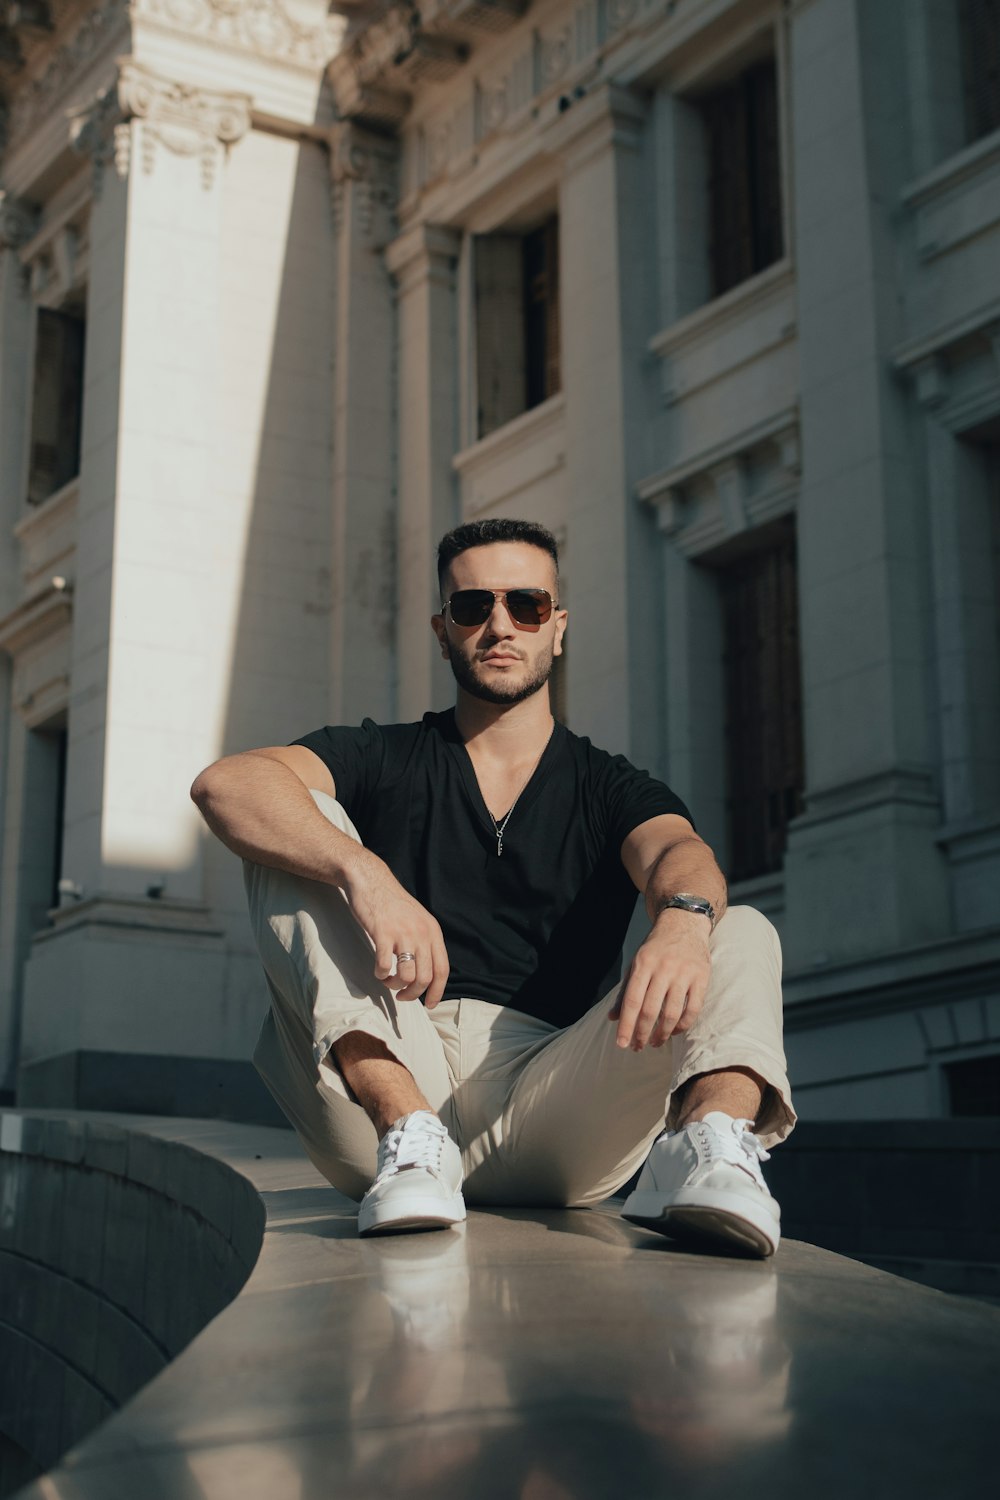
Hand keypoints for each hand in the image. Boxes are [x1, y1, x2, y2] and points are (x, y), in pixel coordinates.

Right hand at [343, 854, 449, 1006]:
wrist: (371, 880)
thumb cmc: (392, 904)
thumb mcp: (418, 920)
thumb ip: (425, 942)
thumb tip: (426, 974)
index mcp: (433, 932)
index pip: (442, 970)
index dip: (437, 992)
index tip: (430, 1005)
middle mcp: (422, 933)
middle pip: (424, 978)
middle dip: (412, 994)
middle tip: (401, 996)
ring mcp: (403, 933)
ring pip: (406, 976)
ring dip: (394, 985)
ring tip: (387, 980)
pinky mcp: (382, 932)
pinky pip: (383, 965)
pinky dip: (380, 974)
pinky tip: (377, 970)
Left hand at [609, 914, 711, 1049]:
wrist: (684, 925)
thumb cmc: (656, 948)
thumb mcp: (636, 963)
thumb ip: (624, 991)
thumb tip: (612, 1018)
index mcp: (643, 964)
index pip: (631, 1000)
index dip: (626, 1025)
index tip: (622, 1044)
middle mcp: (663, 968)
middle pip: (650, 1010)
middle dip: (642, 1033)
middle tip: (638, 1047)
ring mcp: (684, 973)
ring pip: (672, 1013)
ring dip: (663, 1034)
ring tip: (656, 1043)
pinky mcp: (702, 978)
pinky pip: (693, 1009)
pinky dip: (683, 1025)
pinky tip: (674, 1032)